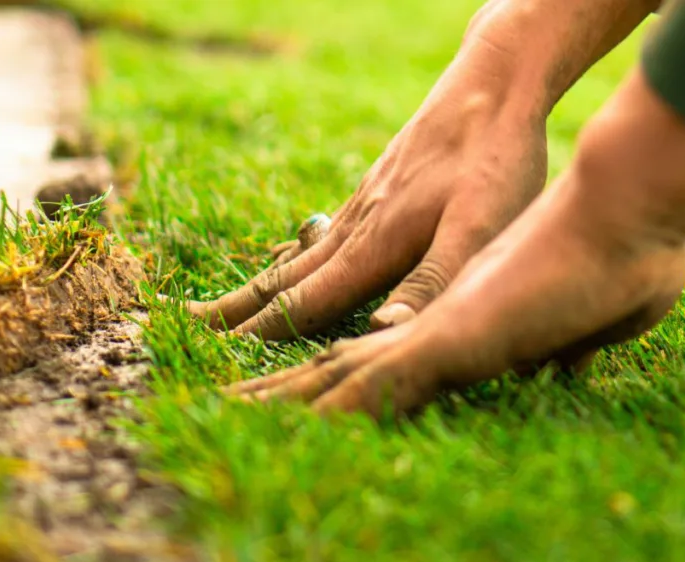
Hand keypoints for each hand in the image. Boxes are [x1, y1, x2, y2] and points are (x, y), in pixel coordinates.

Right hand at [188, 80, 547, 339]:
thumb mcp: (477, 229)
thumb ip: (430, 283)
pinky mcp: (381, 187)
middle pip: (289, 277)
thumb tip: (379, 333)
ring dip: (265, 282)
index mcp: (374, 246)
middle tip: (190, 326)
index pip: (307, 302)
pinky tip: (302, 255)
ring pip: (303, 253)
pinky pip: (326, 233)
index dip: (263, 334)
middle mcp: (357, 226)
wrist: (494, 82)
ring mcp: (366, 204)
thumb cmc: (494, 160)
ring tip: (233, 302)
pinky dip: (299, 254)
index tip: (214, 356)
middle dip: (240, 308)